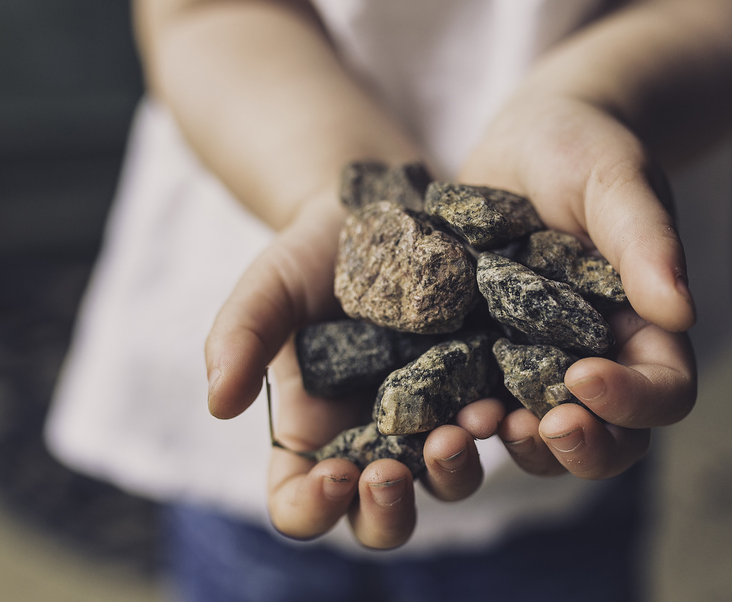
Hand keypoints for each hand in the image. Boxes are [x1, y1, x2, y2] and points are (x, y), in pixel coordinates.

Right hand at [205, 194, 494, 548]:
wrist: (374, 210)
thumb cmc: (307, 259)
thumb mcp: (266, 292)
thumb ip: (237, 340)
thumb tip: (218, 404)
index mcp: (312, 439)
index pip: (300, 506)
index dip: (312, 508)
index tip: (332, 475)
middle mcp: (374, 445)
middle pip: (380, 519)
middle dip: (388, 510)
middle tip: (393, 471)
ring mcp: (431, 423)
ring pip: (446, 481)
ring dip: (454, 469)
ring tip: (466, 424)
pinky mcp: (481, 389)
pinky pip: (497, 428)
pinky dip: (508, 427)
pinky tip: (513, 403)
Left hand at [457, 93, 697, 477]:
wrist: (522, 138)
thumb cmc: (585, 147)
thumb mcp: (617, 180)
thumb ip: (647, 241)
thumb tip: (681, 312)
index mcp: (645, 330)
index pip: (663, 392)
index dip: (632, 402)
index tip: (584, 377)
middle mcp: (593, 360)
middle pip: (606, 440)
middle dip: (574, 447)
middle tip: (533, 426)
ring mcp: (532, 364)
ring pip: (536, 437)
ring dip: (510, 443)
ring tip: (473, 423)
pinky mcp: (477, 355)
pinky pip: (469, 402)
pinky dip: (452, 414)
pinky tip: (426, 406)